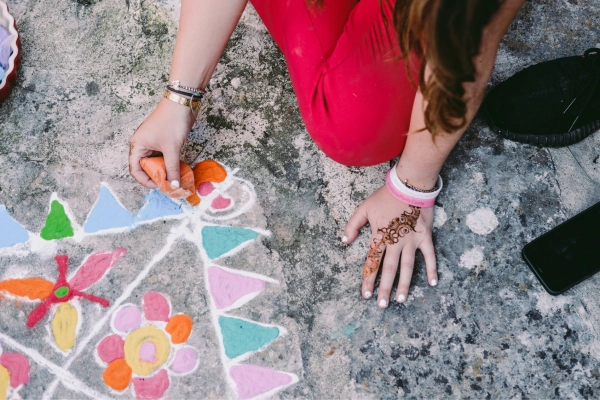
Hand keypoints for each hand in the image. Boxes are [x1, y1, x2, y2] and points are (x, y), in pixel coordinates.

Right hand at [129, 98, 196, 187]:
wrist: (182, 102)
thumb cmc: (172, 122)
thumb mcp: (172, 148)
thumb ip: (172, 168)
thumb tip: (174, 186)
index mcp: (137, 145)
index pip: (135, 169)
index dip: (145, 180)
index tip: (159, 186)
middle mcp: (142, 145)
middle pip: (145, 167)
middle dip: (156, 177)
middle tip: (169, 184)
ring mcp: (153, 143)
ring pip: (155, 162)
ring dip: (164, 171)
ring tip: (175, 178)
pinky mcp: (163, 141)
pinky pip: (163, 157)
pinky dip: (169, 164)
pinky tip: (178, 169)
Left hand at [344, 185, 437, 307]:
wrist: (409, 185)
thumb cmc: (385, 197)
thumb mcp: (364, 208)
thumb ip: (352, 225)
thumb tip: (344, 241)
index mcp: (380, 236)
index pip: (372, 262)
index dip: (368, 279)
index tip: (365, 295)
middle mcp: (395, 242)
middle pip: (389, 269)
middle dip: (384, 288)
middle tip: (382, 305)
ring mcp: (411, 240)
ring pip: (408, 266)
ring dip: (405, 284)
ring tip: (401, 300)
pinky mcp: (425, 236)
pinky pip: (429, 255)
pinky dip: (432, 269)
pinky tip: (433, 283)